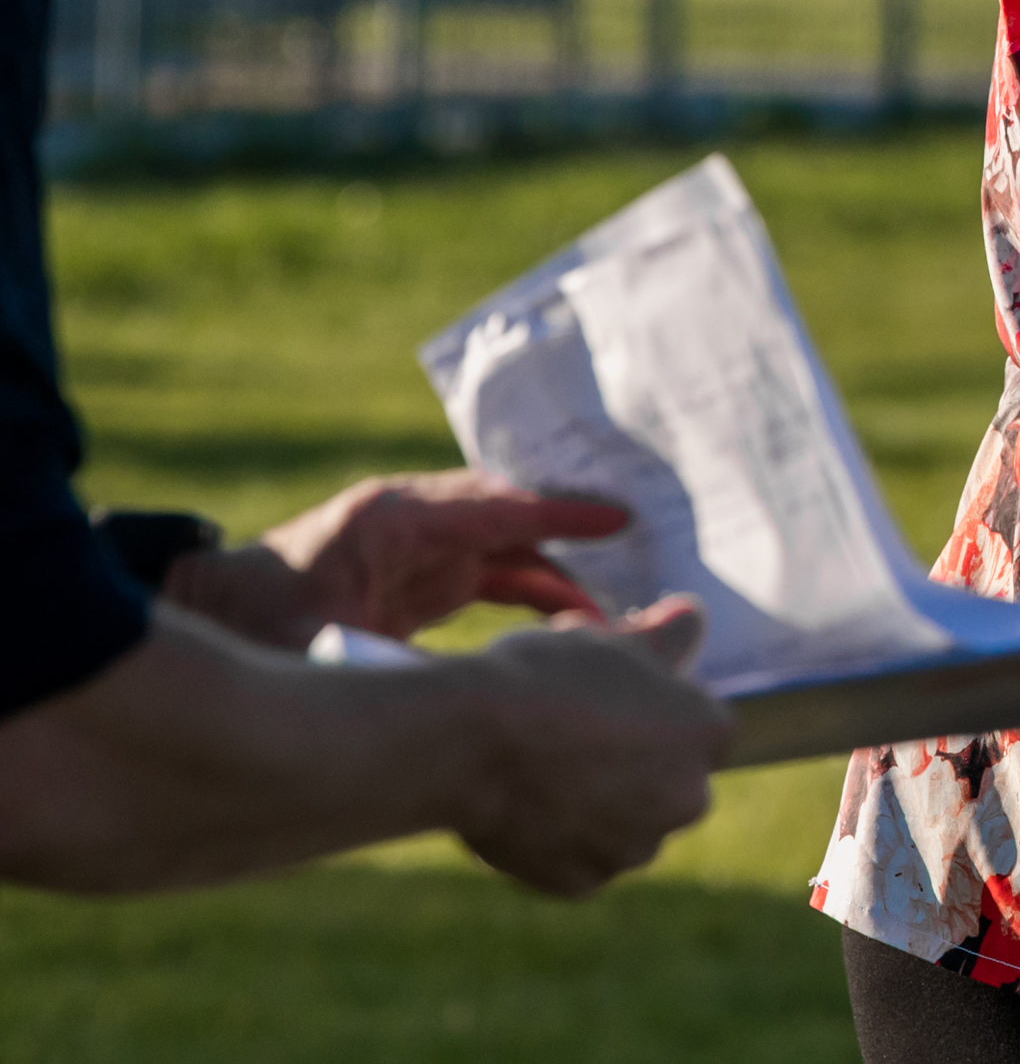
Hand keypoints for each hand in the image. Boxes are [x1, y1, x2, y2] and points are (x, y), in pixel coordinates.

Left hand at [174, 473, 629, 650]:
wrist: (202, 626)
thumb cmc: (253, 634)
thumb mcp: (319, 647)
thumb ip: (391, 661)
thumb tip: (468, 688)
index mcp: (393, 520)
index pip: (495, 507)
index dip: (560, 514)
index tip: (622, 518)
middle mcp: (415, 526)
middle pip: (514, 522)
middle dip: (574, 540)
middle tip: (640, 562)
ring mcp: (418, 551)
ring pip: (510, 552)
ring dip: (559, 577)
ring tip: (613, 614)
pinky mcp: (417, 582)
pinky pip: (493, 578)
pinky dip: (533, 595)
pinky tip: (572, 628)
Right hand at [450, 600, 729, 898]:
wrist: (468, 740)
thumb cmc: (544, 679)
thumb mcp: (608, 641)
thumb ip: (662, 637)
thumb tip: (692, 616)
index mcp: (709, 733)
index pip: (697, 726)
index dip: (652, 713)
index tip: (606, 704)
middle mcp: (689, 798)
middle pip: (668, 782)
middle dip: (634, 769)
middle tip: (572, 741)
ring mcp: (636, 847)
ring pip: (626, 827)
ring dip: (600, 810)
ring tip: (541, 773)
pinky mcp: (585, 883)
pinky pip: (579, 861)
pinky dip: (558, 844)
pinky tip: (524, 810)